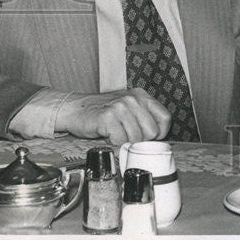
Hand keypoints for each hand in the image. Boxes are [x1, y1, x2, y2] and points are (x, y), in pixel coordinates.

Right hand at [55, 89, 171, 143]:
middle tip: (127, 137)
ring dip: (125, 141)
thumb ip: (143, 117)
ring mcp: (121, 107)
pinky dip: (113, 143)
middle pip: (152, 131)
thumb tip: (158, 138)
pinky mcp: (108, 117)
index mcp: (142, 96)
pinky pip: (120, 140)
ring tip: (115, 133)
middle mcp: (133, 99)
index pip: (165, 118)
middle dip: (140, 140)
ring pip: (136, 138)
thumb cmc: (102, 112)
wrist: (74, 109)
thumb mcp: (128, 108)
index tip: (149, 139)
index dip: (160, 133)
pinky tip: (107, 135)